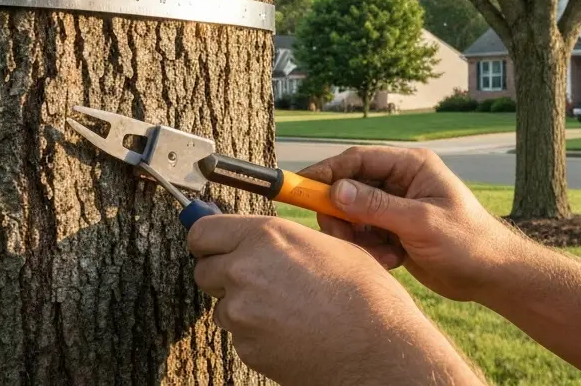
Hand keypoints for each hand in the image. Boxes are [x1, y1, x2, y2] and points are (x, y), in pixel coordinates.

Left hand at [189, 215, 478, 383]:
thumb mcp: (331, 246)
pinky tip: (290, 332)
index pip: (203, 231)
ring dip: (242, 307)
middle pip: (205, 270)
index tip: (215, 246)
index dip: (209, 240)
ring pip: (222, 306)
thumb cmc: (365, 295)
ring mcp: (242, 312)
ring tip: (286, 310)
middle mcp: (245, 270)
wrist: (377, 349)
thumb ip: (285, 241)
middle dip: (224, 274)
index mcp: (267, 236)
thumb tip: (262, 241)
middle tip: (259, 281)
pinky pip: (239, 335)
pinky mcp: (246, 347)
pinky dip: (256, 334)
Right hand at [297, 147, 528, 301]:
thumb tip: (336, 190)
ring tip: (385, 256)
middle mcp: (401, 182)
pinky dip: (369, 250)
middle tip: (345, 238)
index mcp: (411, 166)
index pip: (358, 161)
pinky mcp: (393, 231)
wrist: (491, 275)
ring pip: (352, 216)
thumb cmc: (468, 242)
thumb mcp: (422, 223)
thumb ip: (377, 207)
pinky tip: (393, 262)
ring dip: (358, 239)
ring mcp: (396, 207)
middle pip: (348, 189)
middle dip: (341, 216)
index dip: (326, 172)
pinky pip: (363, 236)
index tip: (298, 187)